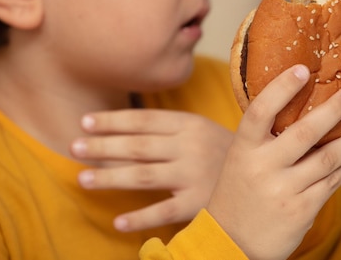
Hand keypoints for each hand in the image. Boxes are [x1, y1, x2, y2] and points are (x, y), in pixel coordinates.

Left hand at [70, 109, 232, 231]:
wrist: (266, 170)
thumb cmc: (222, 150)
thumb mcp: (201, 129)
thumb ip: (169, 127)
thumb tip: (124, 126)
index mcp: (190, 124)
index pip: (144, 120)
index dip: (113, 120)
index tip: (85, 122)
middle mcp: (190, 147)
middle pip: (138, 146)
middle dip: (103, 146)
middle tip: (74, 147)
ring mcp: (194, 175)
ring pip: (144, 176)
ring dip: (110, 177)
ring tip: (82, 179)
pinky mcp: (199, 203)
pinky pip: (163, 212)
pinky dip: (139, 218)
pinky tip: (118, 222)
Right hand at [207, 65, 340, 259]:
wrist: (231, 242)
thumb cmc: (238, 191)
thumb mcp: (240, 160)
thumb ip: (263, 137)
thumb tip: (301, 103)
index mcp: (243, 150)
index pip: (261, 112)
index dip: (282, 88)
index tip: (303, 70)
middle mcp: (263, 168)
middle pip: (305, 133)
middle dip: (333, 111)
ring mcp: (284, 191)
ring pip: (328, 158)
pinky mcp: (302, 210)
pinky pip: (333, 181)